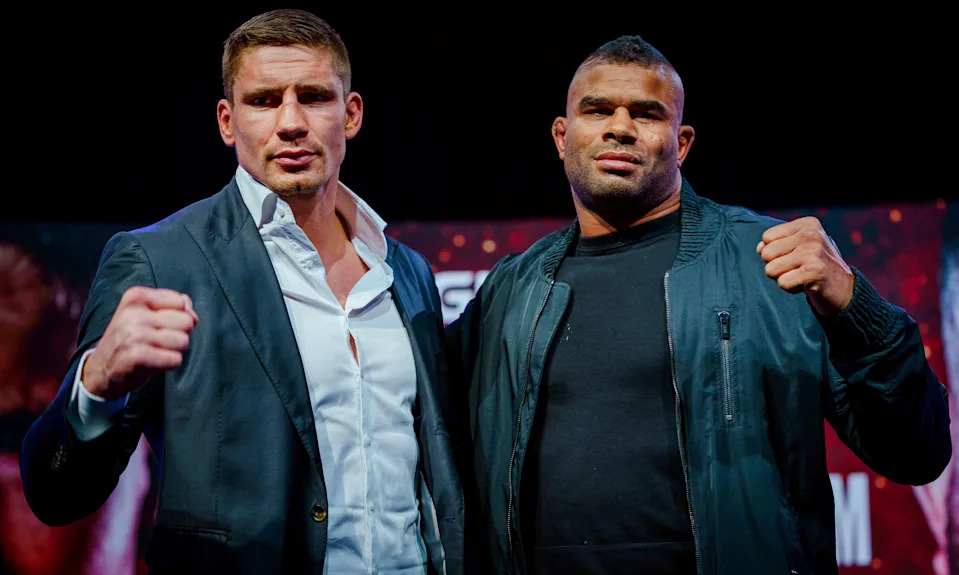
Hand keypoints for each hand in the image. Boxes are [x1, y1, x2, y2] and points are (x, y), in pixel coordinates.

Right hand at [81, 287, 198, 399]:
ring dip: (174, 350)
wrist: (100, 369)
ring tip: (156, 351)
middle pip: (186, 322)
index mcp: (135, 296)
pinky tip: (154, 363)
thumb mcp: (145, 314)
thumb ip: (173, 307)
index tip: (160, 325)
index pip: (180, 302)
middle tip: (158, 341)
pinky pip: (175, 359)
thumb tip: (193, 313)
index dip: (178, 316)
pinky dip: (170, 364)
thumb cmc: (130, 339)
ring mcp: (134, 334)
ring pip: (183, 341)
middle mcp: (133, 313)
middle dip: (179, 334)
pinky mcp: (137, 356)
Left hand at [757, 216, 853, 316]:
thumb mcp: (797, 246)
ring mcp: (814, 253)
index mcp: (807, 224)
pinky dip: (791, 288)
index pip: (767, 237)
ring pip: (771, 269)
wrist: (842, 287)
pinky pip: (782, 283)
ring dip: (783, 277)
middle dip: (776, 265)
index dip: (774, 251)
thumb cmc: (813, 264)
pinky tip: (805, 284)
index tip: (794, 255)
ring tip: (801, 275)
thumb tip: (760, 248)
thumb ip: (775, 243)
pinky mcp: (814, 272)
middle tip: (796, 268)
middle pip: (766, 254)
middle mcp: (812, 235)